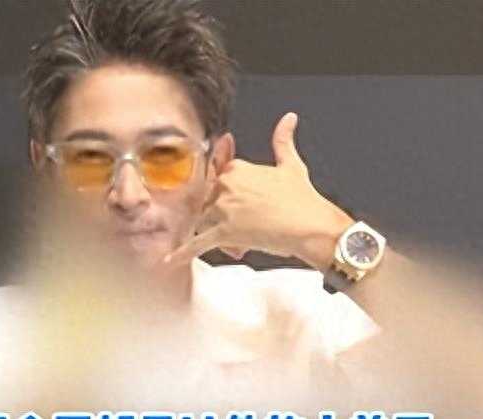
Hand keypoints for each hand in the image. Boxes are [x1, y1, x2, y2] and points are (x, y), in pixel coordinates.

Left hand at [163, 112, 354, 271]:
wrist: (311, 227)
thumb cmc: (303, 199)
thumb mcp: (291, 165)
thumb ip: (283, 140)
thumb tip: (288, 118)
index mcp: (237, 169)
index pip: (217, 182)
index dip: (230, 197)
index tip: (245, 207)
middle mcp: (225, 187)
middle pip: (208, 203)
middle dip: (223, 217)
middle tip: (249, 227)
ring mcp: (223, 210)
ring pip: (204, 222)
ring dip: (216, 235)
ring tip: (242, 244)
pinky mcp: (224, 233)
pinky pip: (197, 243)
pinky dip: (183, 253)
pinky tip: (170, 261)